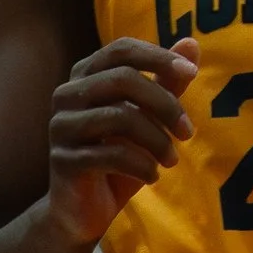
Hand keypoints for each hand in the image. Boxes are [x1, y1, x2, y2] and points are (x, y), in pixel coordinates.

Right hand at [46, 35, 198, 245]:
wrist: (83, 210)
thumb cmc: (118, 157)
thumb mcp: (149, 119)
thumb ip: (167, 82)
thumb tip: (191, 43)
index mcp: (85, 75)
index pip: (121, 49)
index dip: (158, 56)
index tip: (192, 73)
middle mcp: (67, 94)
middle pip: (123, 79)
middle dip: (165, 103)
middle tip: (187, 132)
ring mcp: (60, 126)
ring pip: (120, 116)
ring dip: (157, 140)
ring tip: (171, 160)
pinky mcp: (63, 160)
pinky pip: (111, 154)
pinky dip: (142, 165)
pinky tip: (152, 177)